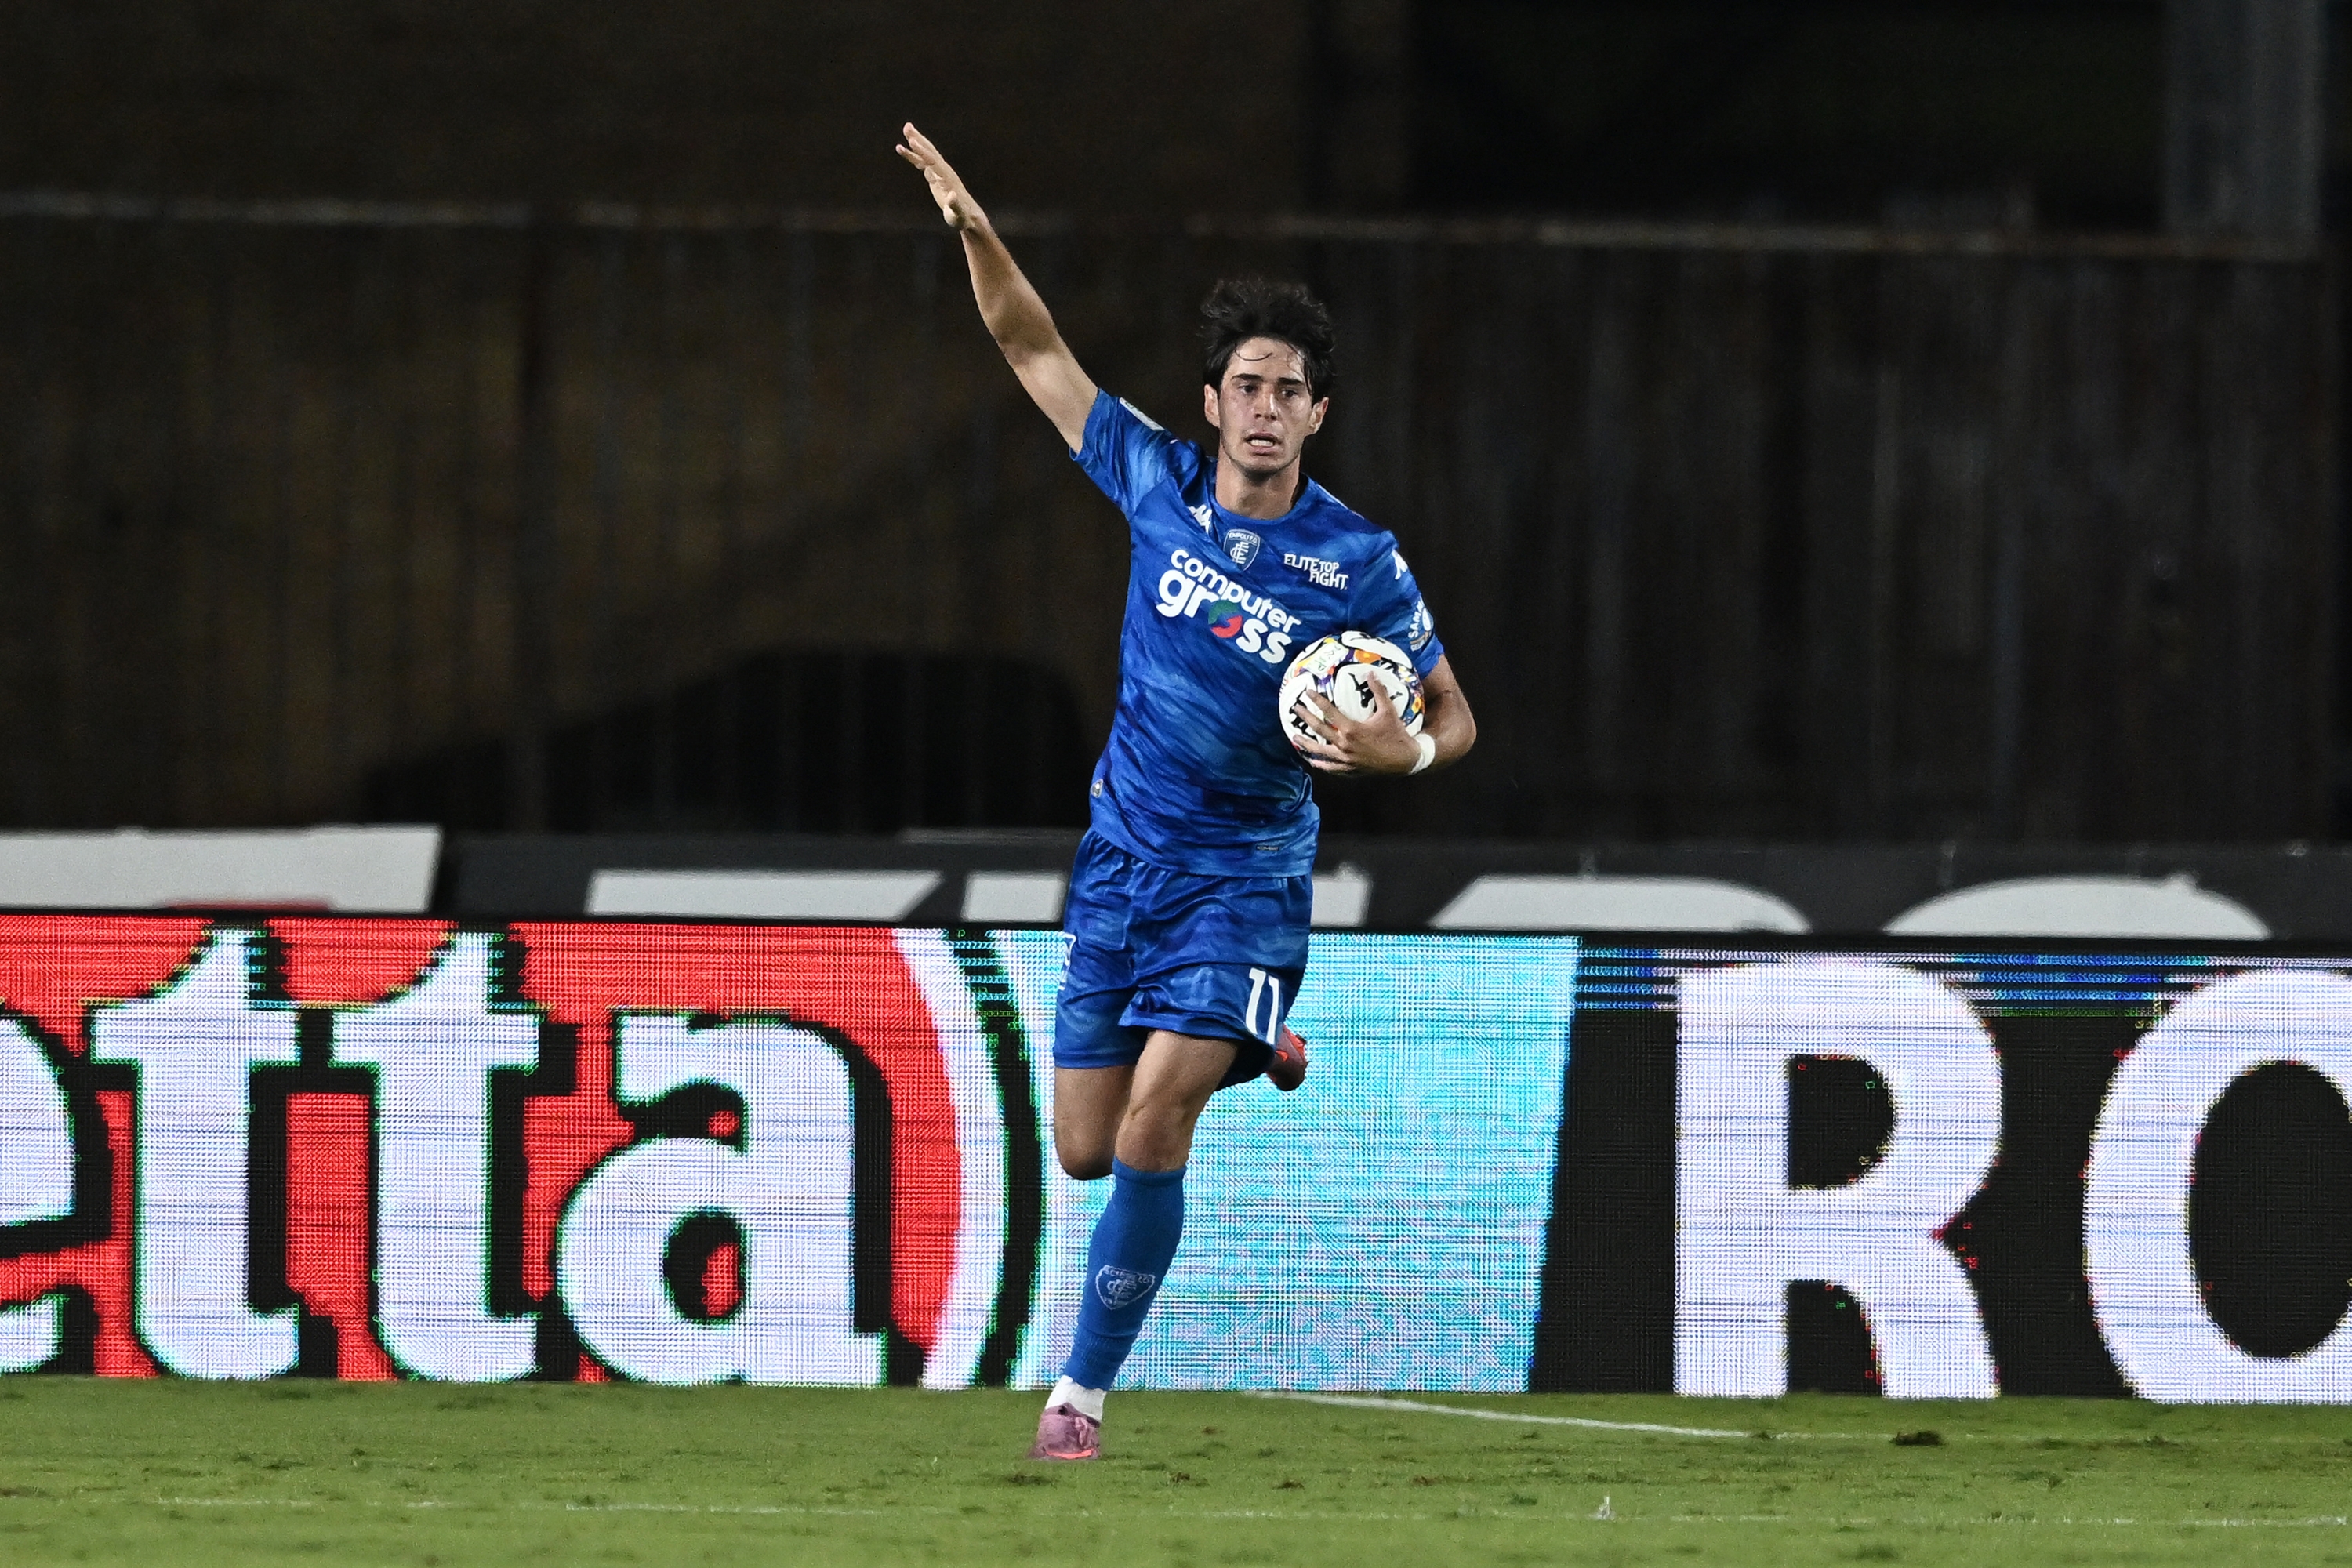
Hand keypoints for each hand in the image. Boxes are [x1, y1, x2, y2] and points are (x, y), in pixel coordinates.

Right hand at [896, 123, 986, 231]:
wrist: (968, 217)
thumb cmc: (962, 218)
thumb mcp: (957, 215)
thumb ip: (954, 206)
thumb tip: (952, 196)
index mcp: (947, 178)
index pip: (933, 161)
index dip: (922, 151)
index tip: (912, 140)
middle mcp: (944, 172)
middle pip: (930, 152)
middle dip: (919, 139)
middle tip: (907, 126)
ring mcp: (940, 173)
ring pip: (926, 154)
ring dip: (916, 142)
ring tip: (905, 129)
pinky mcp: (935, 176)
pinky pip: (922, 163)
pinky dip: (913, 156)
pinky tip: (902, 149)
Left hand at [1290, 677, 1424, 775]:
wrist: (1405, 761)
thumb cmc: (1396, 735)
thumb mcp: (1389, 711)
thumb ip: (1379, 692)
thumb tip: (1370, 673)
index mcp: (1351, 730)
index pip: (1329, 712)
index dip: (1317, 701)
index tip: (1307, 692)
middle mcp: (1344, 745)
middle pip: (1319, 730)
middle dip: (1306, 718)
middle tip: (1296, 709)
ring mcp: (1345, 760)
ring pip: (1320, 752)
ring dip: (1306, 744)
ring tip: (1295, 737)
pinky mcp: (1350, 770)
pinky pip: (1330, 768)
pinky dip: (1320, 764)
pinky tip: (1313, 761)